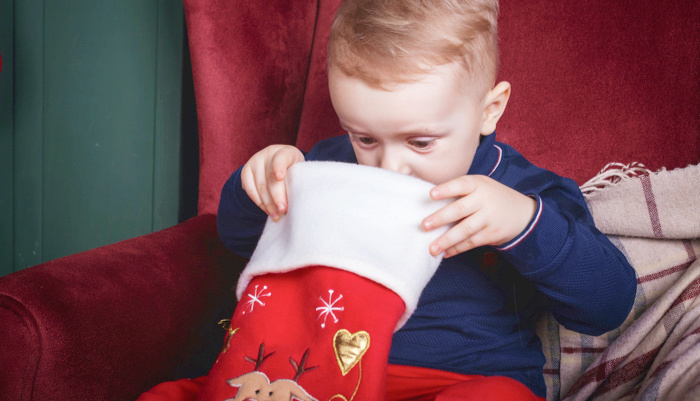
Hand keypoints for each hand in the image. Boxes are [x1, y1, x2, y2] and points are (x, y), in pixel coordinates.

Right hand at [240, 145, 304, 220]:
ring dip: (268, 204)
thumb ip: (296, 183)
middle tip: (283, 210)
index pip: (281, 158)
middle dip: (276, 197)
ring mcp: (255, 161)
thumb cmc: (293, 170)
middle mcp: (268, 154)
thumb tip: (293, 206)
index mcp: (285, 152)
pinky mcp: (246, 171)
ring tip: (276, 215)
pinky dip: (259, 202)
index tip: (279, 177)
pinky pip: (250, 190)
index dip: (279, 167)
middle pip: (270, 178)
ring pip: (259, 186)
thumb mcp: (299, 172)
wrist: (278, 163)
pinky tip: (267, 210)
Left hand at [422, 175, 536, 257]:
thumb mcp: (480, 186)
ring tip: (431, 248)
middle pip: (460, 209)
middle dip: (441, 218)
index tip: (431, 194)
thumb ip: (460, 191)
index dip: (446, 189)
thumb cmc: (491, 197)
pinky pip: (472, 242)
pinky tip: (445, 252)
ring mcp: (489, 217)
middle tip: (424, 225)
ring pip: (465, 230)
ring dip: (447, 240)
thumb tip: (428, 203)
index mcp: (478, 184)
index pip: (461, 184)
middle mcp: (484, 200)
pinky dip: (457, 248)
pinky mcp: (492, 233)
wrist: (523, 213)